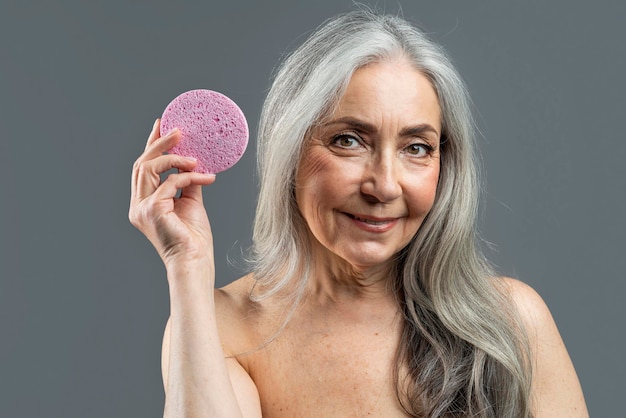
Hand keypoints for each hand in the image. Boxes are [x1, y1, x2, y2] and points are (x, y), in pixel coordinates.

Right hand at [129, 119, 216, 273]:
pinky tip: (207, 178)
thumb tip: (193, 163)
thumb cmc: (193, 239)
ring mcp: (141, 208)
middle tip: (178, 130)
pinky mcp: (152, 209)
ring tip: (195, 157)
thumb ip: (187, 183)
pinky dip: (189, 177)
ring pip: (150, 167)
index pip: (143, 168)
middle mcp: (137, 205)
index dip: (151, 144)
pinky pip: (171, 182)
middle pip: (142, 163)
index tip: (161, 125)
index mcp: (143, 203)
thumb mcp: (190, 203)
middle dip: (159, 143)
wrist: (194, 261)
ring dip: (174, 157)